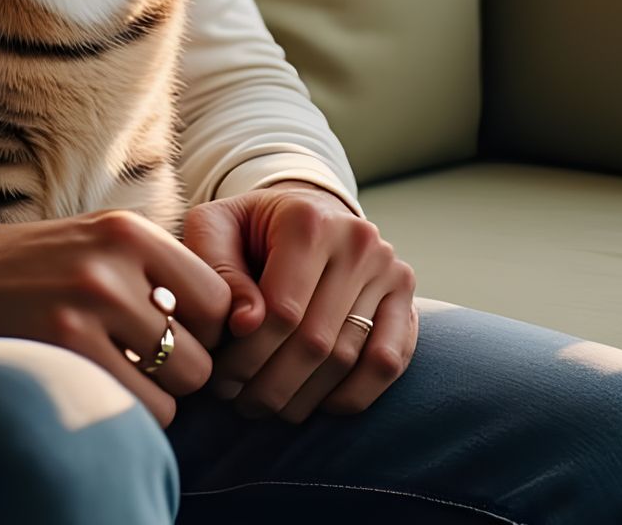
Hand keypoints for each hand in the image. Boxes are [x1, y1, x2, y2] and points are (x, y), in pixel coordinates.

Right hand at [0, 209, 233, 428]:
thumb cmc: (41, 265)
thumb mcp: (100, 241)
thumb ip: (160, 271)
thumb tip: (234, 324)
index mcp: (127, 231)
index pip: (217, 298)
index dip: (206, 329)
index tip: (175, 334)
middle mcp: (111, 263)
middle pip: (201, 351)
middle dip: (182, 369)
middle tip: (146, 362)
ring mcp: (86, 307)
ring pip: (177, 386)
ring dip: (159, 396)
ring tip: (122, 373)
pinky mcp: (64, 349)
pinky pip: (139, 409)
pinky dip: (131, 412)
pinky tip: (99, 386)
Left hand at [180, 182, 417, 423]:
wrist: (303, 213)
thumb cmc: (248, 228)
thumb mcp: (214, 229)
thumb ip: (219, 268)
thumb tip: (244, 323)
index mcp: (308, 221)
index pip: (283, 309)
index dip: (248, 354)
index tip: (220, 378)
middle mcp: (357, 242)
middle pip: (316, 340)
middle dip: (271, 383)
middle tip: (238, 403)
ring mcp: (389, 271)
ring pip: (348, 356)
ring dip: (304, 396)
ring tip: (266, 406)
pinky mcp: (408, 299)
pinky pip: (388, 363)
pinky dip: (353, 394)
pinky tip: (316, 404)